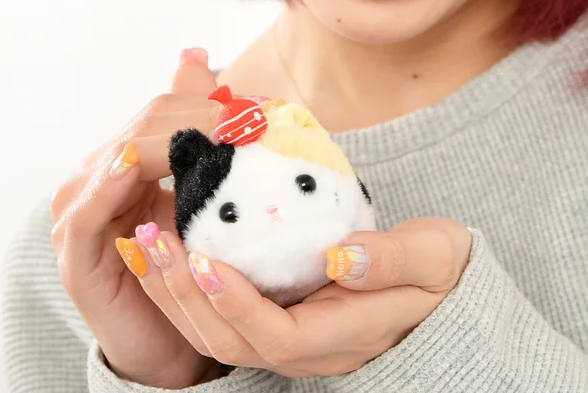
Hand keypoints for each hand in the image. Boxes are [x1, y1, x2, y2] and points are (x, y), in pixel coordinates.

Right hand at [50, 49, 222, 387]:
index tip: (261, 111)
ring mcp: (77, 211)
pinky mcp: (73, 252)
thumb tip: (197, 53)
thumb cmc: (187, 263)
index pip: (165, 111)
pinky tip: (140, 165)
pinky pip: (88, 209)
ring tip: (228, 135)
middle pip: (148, 126)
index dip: (211, 106)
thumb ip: (194, 124)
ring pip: (124, 155)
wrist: (169, 339)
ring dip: (175, 141)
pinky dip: (113, 182)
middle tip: (254, 121)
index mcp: (124, 158)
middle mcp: (95, 177)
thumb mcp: (198, 189)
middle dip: (203, 119)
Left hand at [121, 216, 471, 376]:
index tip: (199, 255)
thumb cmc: (441, 274)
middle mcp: (306, 348)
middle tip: (150, 239)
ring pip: (216, 331)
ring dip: (174, 290)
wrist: (445, 292)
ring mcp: (291, 335)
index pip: (274, 335)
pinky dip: (189, 283)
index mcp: (341, 337)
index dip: (232, 302)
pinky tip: (171, 245)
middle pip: (228, 341)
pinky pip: (223, 310)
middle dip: (182, 294)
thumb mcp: (433, 259)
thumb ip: (392, 260)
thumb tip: (343, 256)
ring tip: (143, 240)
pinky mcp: (282, 315)